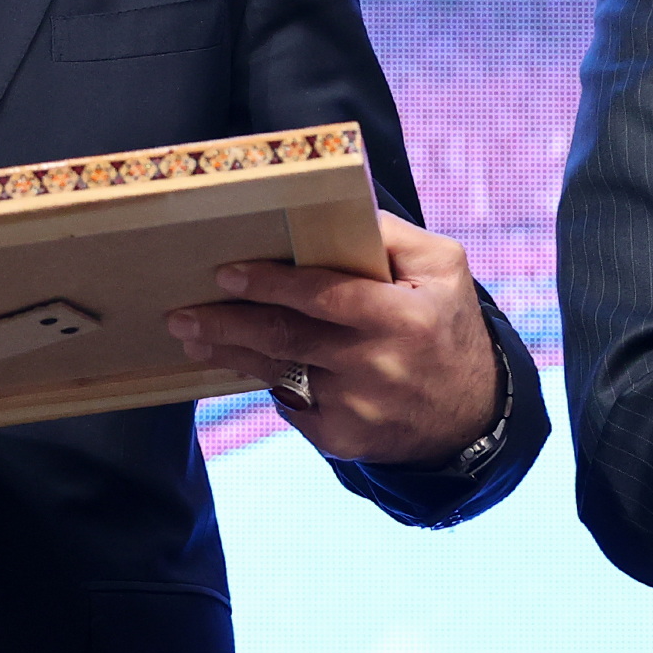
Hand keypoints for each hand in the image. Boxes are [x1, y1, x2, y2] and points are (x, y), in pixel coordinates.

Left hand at [166, 210, 500, 464]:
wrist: (470, 415)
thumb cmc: (447, 326)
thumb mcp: (444, 268)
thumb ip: (392, 236)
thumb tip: (337, 213)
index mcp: (404, 317)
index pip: (326, 296)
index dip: (272, 284)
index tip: (228, 273)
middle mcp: (378, 366)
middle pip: (287, 340)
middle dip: (227, 324)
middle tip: (182, 314)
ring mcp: (357, 408)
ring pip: (278, 374)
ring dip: (231, 354)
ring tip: (194, 339)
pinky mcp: (342, 440)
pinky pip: (291, 403)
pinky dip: (270, 381)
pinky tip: (247, 364)